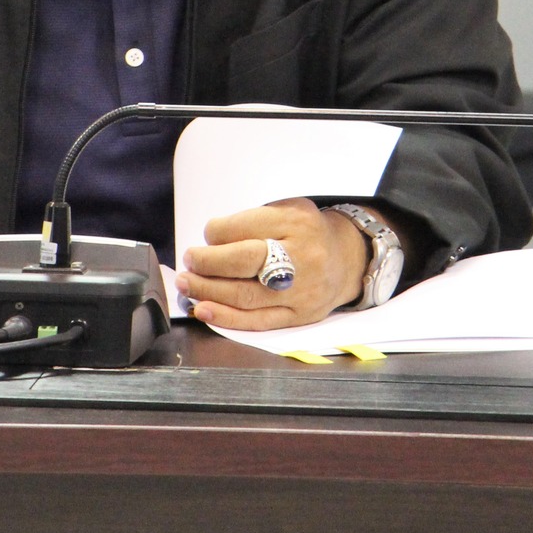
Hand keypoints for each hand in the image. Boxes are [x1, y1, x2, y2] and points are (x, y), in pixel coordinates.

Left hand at [175, 197, 370, 330]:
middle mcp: (302, 256)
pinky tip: (204, 309)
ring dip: (208, 291)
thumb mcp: (285, 210)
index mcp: (296, 221)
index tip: (206, 236)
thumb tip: (209, 243)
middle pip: (244, 261)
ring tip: (186, 284)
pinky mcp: (299, 316)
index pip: (245, 227)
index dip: (216, 233)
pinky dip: (226, 317)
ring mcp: (302, 291)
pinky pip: (257, 321)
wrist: (346, 260)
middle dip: (207, 263)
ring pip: (245, 296)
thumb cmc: (305, 233)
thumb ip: (250, 222)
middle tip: (189, 261)